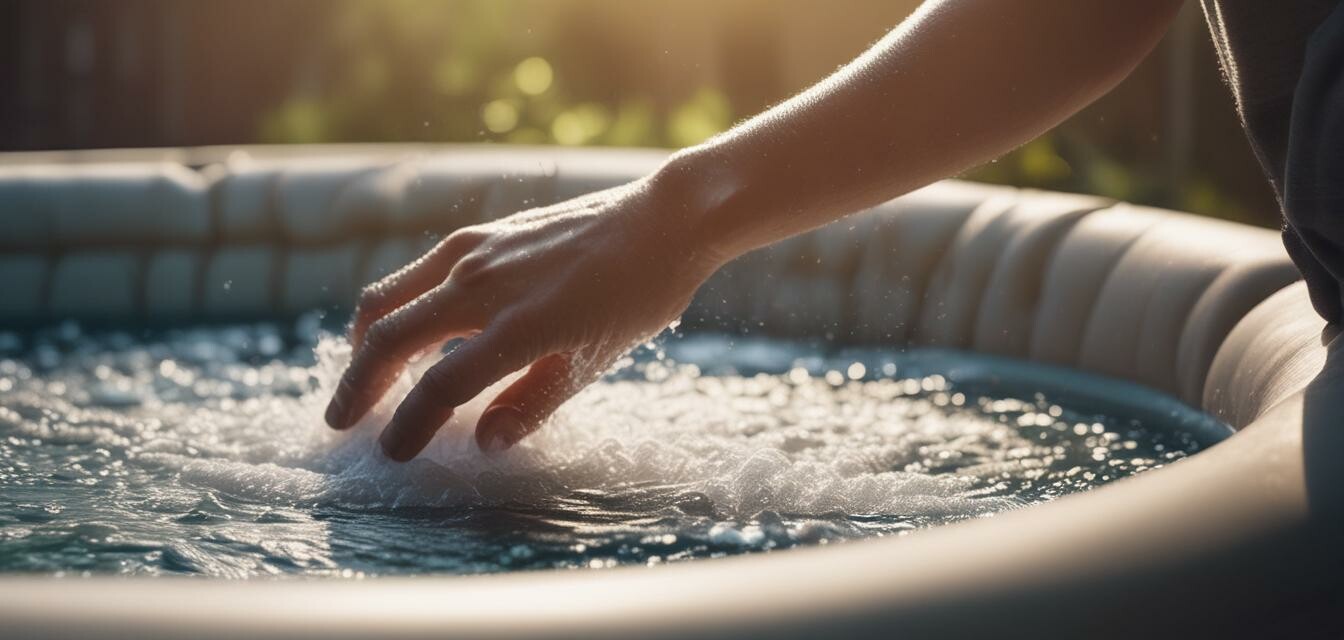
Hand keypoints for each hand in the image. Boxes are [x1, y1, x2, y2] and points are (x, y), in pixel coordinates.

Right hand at [323, 175, 722, 460]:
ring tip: (358, 379)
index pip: (439, 387)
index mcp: (517, 327)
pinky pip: (414, 274)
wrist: (661, 222)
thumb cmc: (636, 298)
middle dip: (358, 386)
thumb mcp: (591, 363)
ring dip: (365, 343)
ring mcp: (474, 252)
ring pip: (390, 298)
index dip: (409, 426)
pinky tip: (398, 329)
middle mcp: (483, 285)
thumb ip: (531, 405)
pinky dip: (393, 307)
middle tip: (342, 423)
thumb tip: (481, 443)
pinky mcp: (478, 233)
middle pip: (391, 338)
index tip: (393, 453)